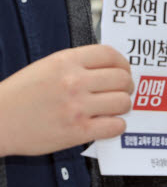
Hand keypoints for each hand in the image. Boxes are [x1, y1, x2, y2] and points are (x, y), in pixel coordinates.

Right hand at [0, 45, 132, 156]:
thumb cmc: (19, 95)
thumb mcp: (45, 67)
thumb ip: (77, 65)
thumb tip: (110, 68)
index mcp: (66, 62)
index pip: (110, 55)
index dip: (123, 63)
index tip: (123, 71)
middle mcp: (73, 82)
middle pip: (122, 79)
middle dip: (126, 86)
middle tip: (121, 92)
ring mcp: (76, 107)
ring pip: (123, 102)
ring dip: (122, 106)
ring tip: (112, 109)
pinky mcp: (77, 131)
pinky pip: (115, 126)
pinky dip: (116, 126)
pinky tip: (106, 124)